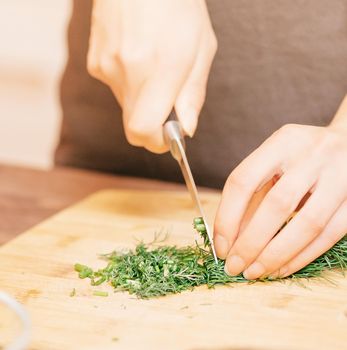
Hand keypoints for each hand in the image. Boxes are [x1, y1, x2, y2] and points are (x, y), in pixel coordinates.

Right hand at [87, 0, 216, 152]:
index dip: (155, 143)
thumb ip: (193, 96)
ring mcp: (106, 67)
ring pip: (126, 106)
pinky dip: (130, 83)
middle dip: (153, 123)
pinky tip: (138, 57)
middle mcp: (126, 72)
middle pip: (133, 125)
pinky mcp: (95, 62)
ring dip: (143, 99)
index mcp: (158, 70)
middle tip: (168, 100)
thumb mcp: (202, 50)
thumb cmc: (179, 7)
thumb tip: (186, 130)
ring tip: (154, 66)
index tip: (168, 138)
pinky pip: (115, 87)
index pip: (142, 131)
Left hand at [214, 123, 346, 278]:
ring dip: (277, 255)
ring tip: (256, 272)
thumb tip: (230, 239)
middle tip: (235, 266)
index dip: (227, 217)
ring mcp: (340, 176)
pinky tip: (282, 268)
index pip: (243, 181)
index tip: (221, 246)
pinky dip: (303, 256)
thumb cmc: (300, 156)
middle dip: (251, 243)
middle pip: (277, 205)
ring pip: (307, 224)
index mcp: (281, 142)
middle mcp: (312, 155)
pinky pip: (329, 234)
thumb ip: (252, 196)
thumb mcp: (273, 163)